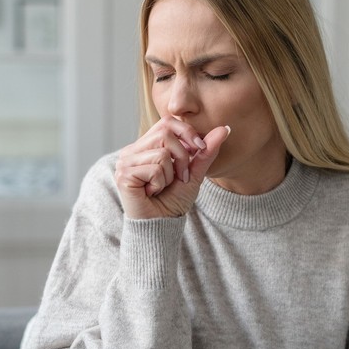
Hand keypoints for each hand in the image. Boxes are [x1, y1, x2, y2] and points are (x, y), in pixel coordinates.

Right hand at [114, 116, 230, 218]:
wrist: (161, 226)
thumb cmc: (173, 201)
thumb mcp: (194, 173)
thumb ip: (206, 151)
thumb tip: (225, 128)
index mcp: (146, 146)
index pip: (167, 122)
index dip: (187, 132)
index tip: (199, 149)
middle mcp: (132, 150)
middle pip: (165, 132)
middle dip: (182, 156)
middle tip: (180, 177)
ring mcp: (125, 161)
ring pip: (161, 152)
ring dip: (171, 174)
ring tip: (162, 186)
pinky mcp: (124, 174)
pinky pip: (154, 168)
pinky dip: (160, 183)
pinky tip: (152, 192)